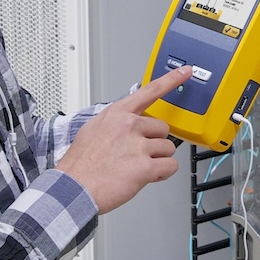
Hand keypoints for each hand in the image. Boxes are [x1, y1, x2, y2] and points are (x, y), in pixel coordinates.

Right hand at [57, 66, 190, 213]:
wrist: (74, 188)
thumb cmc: (81, 164)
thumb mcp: (93, 130)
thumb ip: (116, 124)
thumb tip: (129, 125)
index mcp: (117, 114)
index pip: (149, 91)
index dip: (171, 80)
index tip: (185, 71)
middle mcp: (129, 126)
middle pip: (163, 128)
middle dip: (155, 143)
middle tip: (137, 154)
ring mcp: (138, 146)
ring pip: (168, 149)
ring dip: (157, 160)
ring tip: (136, 167)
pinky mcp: (145, 167)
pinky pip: (170, 167)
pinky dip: (162, 174)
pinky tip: (146, 176)